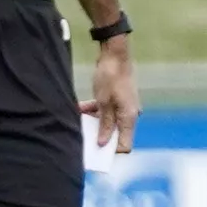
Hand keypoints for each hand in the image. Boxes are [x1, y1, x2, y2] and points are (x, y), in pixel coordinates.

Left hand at [83, 36, 138, 157]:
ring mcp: (124, 107)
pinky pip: (106, 111)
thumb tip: (102, 143)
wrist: (114, 54)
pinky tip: (80, 108)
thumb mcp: (104, 102)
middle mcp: (129, 114)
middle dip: (99, 137)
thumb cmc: (110, 77)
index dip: (110, 151)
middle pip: (115, 134)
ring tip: (78, 120)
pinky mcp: (117, 100)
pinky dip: (95, 111)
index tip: (95, 153)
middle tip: (83, 139)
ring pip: (108, 122)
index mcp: (129, 118)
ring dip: (93, 122)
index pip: (124, 145)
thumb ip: (104, 124)